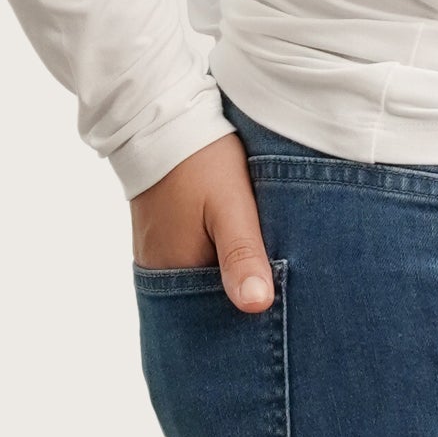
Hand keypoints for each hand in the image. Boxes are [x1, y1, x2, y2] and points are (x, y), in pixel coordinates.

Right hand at [129, 129, 273, 309]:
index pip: (216, 318)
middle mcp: (160, 270)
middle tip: (280, 294)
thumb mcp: (230, 206)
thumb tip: (256, 305)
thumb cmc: (201, 159)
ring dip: (229, 282)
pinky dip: (214, 265)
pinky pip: (191, 265)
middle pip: (207, 302)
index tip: (280, 312)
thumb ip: (242, 255)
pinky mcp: (160, 237)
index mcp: (176, 270)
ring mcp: (156, 254)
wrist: (163, 117)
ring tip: (265, 274)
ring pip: (201, 283)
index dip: (249, 319)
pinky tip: (239, 253)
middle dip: (240, 301)